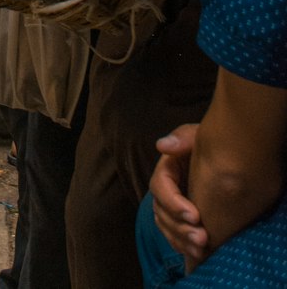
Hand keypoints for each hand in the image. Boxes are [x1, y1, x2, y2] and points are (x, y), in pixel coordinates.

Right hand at [151, 123, 208, 266]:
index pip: (159, 187)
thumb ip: (182, 137)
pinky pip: (173, 235)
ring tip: (202, 247)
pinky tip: (197, 252)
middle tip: (202, 237)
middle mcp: (165, 189)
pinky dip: (182, 245)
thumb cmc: (214, 146)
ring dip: (181, 239)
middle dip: (180, 227)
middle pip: (161, 212)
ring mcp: (171, 206)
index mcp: (166, 168)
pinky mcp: (180, 219)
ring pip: (166, 226)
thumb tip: (162, 146)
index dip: (173, 203)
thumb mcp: (198, 136)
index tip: (195, 215)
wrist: (227, 159)